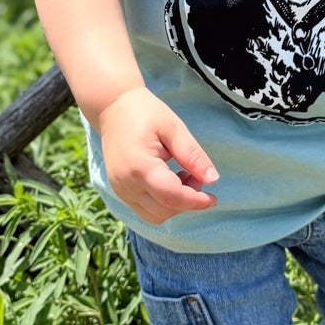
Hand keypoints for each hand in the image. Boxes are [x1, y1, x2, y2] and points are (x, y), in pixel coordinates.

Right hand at [97, 86, 219, 224]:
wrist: (112, 107)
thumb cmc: (145, 113)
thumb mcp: (174, 128)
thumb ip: (192, 155)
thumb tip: (212, 180)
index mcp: (140, 166)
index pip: (172, 197)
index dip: (196, 201)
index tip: (213, 197)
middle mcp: (126, 184)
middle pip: (164, 210)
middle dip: (187, 200)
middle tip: (196, 175)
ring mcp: (120, 189)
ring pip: (154, 216)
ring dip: (175, 205)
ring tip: (182, 178)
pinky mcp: (119, 191)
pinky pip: (144, 210)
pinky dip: (162, 204)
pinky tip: (169, 182)